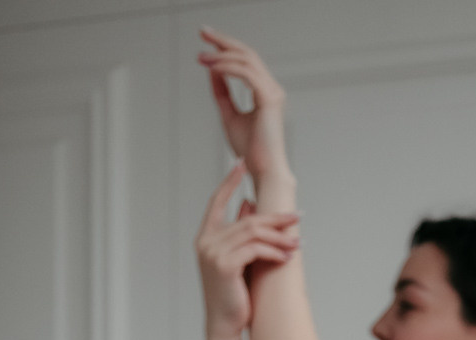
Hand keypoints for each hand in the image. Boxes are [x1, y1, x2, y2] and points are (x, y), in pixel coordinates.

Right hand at [195, 161, 299, 339]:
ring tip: (299, 242)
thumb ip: (241, 233)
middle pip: (247, 219)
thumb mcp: (237, 259)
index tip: (241, 162)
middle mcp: (206, 241)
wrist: (225, 325)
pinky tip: (288, 258)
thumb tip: (249, 203)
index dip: (228, 182)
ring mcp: (213, 252)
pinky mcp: (224, 265)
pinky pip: (255, 250)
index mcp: (206, 237)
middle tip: (297, 217)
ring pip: (254, 234)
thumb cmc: (233, 294)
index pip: (216, 201)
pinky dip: (274, 252)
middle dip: (275, 218)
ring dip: (280, 238)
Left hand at [198, 27, 290, 181]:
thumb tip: (212, 71)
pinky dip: (228, 68)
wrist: (263, 171)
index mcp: (265, 92)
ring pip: (247, 60)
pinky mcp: (270, 99)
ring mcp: (273, 93)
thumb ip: (222, 93)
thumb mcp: (230, 116)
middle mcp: (272, 89)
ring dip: (222, 55)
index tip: (206, 43)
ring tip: (202, 56)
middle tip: (203, 32)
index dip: (226, 49)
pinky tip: (213, 68)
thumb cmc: (251, 152)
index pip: (246, 62)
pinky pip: (247, 74)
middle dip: (224, 41)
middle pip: (248, 54)